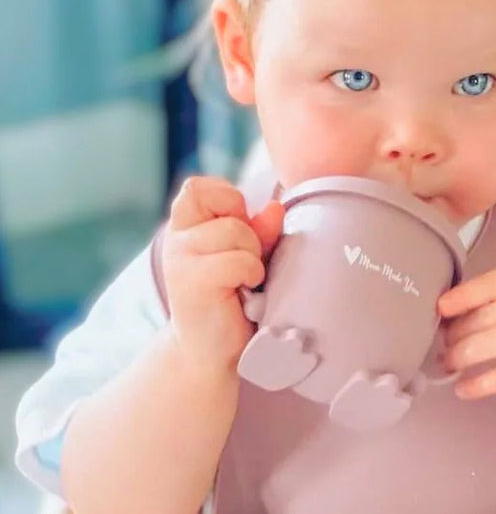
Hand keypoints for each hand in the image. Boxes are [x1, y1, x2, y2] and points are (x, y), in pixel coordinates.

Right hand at [161, 177, 283, 375]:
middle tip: (243, 258)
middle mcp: (177, 239)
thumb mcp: (249, 255)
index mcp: (185, 226)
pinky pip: (238, 261)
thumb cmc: (234, 297)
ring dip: (252, 254)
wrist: (212, 351)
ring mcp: (180, 261)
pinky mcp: (192, 284)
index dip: (226, 198)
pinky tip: (245, 290)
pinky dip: (251, 272)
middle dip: (247, 228)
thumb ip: (260, 229)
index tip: (236, 226)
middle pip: (225, 203)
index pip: (198, 186)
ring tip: (244, 279)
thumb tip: (275, 208)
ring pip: (234, 231)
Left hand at [438, 268, 495, 399]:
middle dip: (457, 333)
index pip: (491, 283)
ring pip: (491, 344)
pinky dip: (480, 384)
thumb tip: (447, 316)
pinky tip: (463, 389)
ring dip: (462, 356)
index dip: (463, 296)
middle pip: (486, 317)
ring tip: (447, 364)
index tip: (440, 308)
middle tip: (442, 345)